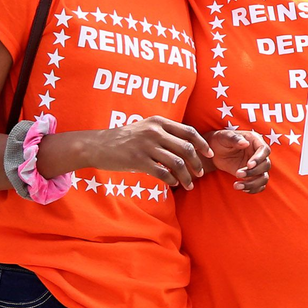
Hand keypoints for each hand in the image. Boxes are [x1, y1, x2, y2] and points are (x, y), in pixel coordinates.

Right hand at [88, 116, 213, 187]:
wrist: (97, 145)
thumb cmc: (124, 139)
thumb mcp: (145, 128)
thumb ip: (165, 133)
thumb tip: (187, 145)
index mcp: (158, 122)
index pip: (189, 131)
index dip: (202, 143)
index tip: (209, 154)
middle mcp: (154, 131)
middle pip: (187, 148)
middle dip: (197, 163)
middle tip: (200, 173)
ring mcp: (146, 146)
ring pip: (177, 163)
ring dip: (186, 176)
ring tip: (189, 184)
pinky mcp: (138, 160)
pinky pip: (162, 173)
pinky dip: (172, 180)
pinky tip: (173, 184)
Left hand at [209, 128, 270, 192]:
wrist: (215, 151)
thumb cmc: (221, 140)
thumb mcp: (225, 137)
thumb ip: (235, 139)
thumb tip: (245, 143)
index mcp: (255, 141)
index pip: (264, 150)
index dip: (259, 158)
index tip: (249, 165)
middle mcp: (259, 154)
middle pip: (266, 165)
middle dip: (253, 172)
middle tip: (237, 174)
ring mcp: (257, 166)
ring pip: (264, 177)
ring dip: (253, 184)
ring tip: (237, 185)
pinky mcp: (253, 176)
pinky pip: (259, 185)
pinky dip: (253, 189)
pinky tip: (241, 188)